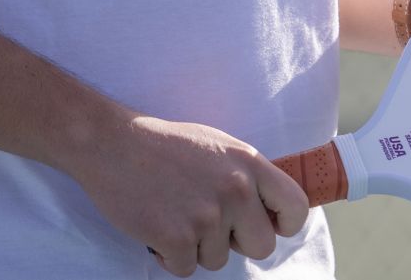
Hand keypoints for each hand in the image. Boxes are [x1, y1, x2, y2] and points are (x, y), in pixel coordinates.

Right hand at [67, 115, 308, 277]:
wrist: (113, 142)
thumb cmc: (165, 145)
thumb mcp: (219, 147)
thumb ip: (247, 175)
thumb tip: (268, 212)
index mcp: (250, 164)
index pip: (297, 207)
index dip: (285, 224)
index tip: (269, 226)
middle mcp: (236, 189)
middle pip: (262, 246)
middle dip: (237, 243)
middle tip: (209, 225)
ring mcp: (207, 215)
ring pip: (218, 260)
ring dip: (196, 246)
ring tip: (174, 213)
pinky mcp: (176, 238)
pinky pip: (186, 268)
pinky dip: (170, 256)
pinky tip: (157, 227)